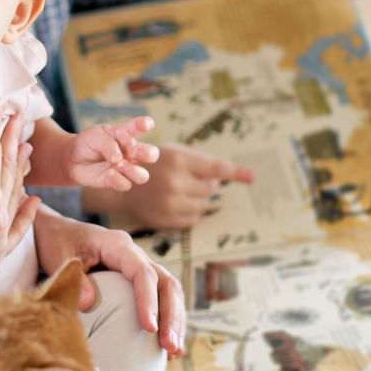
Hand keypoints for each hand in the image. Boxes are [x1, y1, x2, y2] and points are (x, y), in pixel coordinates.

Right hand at [0, 109, 38, 296]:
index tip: (4, 110)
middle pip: (8, 170)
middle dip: (13, 142)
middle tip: (20, 120)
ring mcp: (0, 235)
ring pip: (16, 195)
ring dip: (20, 170)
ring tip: (27, 150)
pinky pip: (19, 228)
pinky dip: (27, 212)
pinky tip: (34, 201)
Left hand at [33, 207, 185, 355]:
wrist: (55, 231)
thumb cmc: (58, 241)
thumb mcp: (62, 256)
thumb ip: (75, 278)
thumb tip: (89, 304)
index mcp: (118, 245)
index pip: (143, 273)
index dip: (149, 300)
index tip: (149, 328)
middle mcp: (134, 255)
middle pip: (166, 283)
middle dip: (171, 316)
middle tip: (170, 347)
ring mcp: (137, 267)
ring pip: (168, 291)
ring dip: (174, 322)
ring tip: (173, 352)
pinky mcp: (134, 281)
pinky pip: (158, 298)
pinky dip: (164, 320)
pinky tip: (163, 347)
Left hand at [65, 116, 158, 190]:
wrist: (71, 159)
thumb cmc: (87, 143)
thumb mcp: (94, 136)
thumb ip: (107, 144)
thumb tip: (119, 158)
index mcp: (124, 134)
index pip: (138, 127)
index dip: (144, 124)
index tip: (148, 123)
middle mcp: (129, 152)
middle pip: (151, 154)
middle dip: (148, 154)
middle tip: (134, 152)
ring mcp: (125, 168)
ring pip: (142, 175)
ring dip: (132, 170)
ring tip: (118, 164)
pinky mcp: (116, 181)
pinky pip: (126, 185)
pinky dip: (119, 180)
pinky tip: (109, 173)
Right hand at [87, 142, 253, 229]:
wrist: (119, 181)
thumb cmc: (152, 163)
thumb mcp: (173, 151)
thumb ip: (203, 161)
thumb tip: (245, 175)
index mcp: (178, 159)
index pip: (216, 168)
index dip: (236, 172)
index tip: (252, 177)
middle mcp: (175, 181)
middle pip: (212, 188)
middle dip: (207, 184)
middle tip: (193, 178)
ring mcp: (171, 202)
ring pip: (204, 205)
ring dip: (200, 198)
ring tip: (183, 189)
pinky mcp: (166, 219)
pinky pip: (193, 219)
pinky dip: (190, 211)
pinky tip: (177, 202)